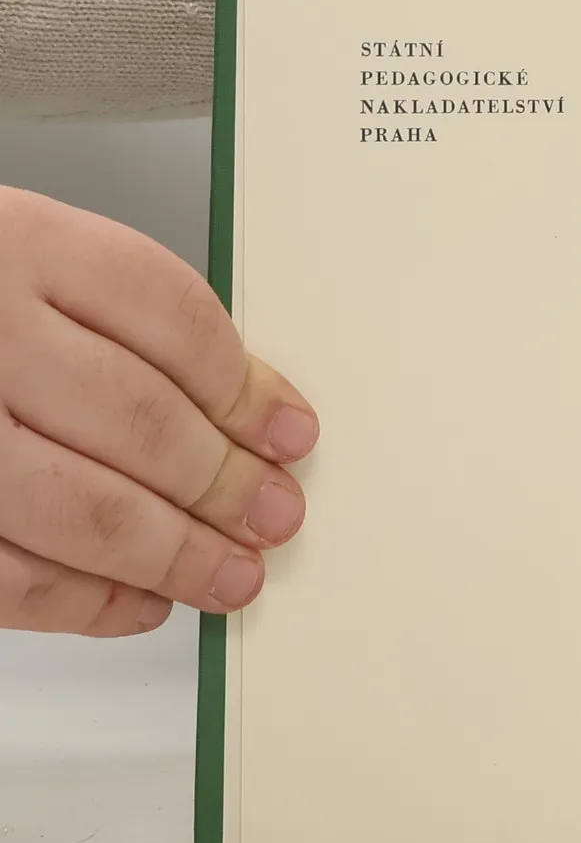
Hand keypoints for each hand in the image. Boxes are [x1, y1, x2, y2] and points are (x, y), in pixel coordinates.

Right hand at [0, 186, 316, 635]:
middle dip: (224, 483)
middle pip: (139, 419)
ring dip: (173, 554)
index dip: (248, 387)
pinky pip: (5, 575)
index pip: (172, 317)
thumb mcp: (19, 255)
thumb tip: (244, 408)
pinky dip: (84, 602)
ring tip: (230, 574)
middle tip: (273, 514)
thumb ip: (113, 319)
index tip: (291, 431)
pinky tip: (136, 602)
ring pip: (81, 508)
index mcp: (16, 240)